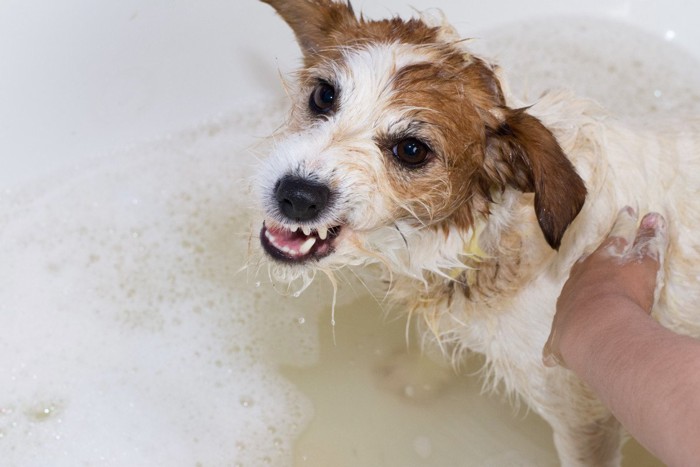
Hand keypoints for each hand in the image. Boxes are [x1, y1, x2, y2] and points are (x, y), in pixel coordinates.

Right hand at [543, 207, 667, 366]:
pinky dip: (653, 233)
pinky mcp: (637, 264)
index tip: (585, 260)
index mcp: (572, 291)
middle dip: (609, 243)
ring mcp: (613, 266)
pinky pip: (646, 245)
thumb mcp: (560, 344)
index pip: (578, 275)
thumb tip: (548, 359)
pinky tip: (657, 221)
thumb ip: (557, 348)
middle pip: (598, 254)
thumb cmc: (573, 336)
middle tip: (614, 232)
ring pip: (622, 242)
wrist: (592, 327)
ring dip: (632, 229)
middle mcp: (589, 274)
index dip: (584, 268)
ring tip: (645, 217)